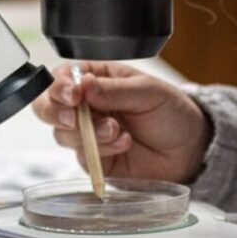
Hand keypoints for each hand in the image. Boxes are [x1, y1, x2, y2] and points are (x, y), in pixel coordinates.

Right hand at [30, 62, 210, 182]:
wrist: (189, 149)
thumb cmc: (170, 112)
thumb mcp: (147, 91)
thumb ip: (113, 89)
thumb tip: (83, 84)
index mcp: (96, 79)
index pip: (61, 78)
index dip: (59, 87)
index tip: (74, 94)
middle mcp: (86, 105)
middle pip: (47, 107)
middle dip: (57, 112)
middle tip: (77, 118)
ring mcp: (87, 133)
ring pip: (62, 133)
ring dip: (89, 133)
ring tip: (118, 130)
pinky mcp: (94, 159)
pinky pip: (82, 155)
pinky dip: (102, 150)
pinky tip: (124, 143)